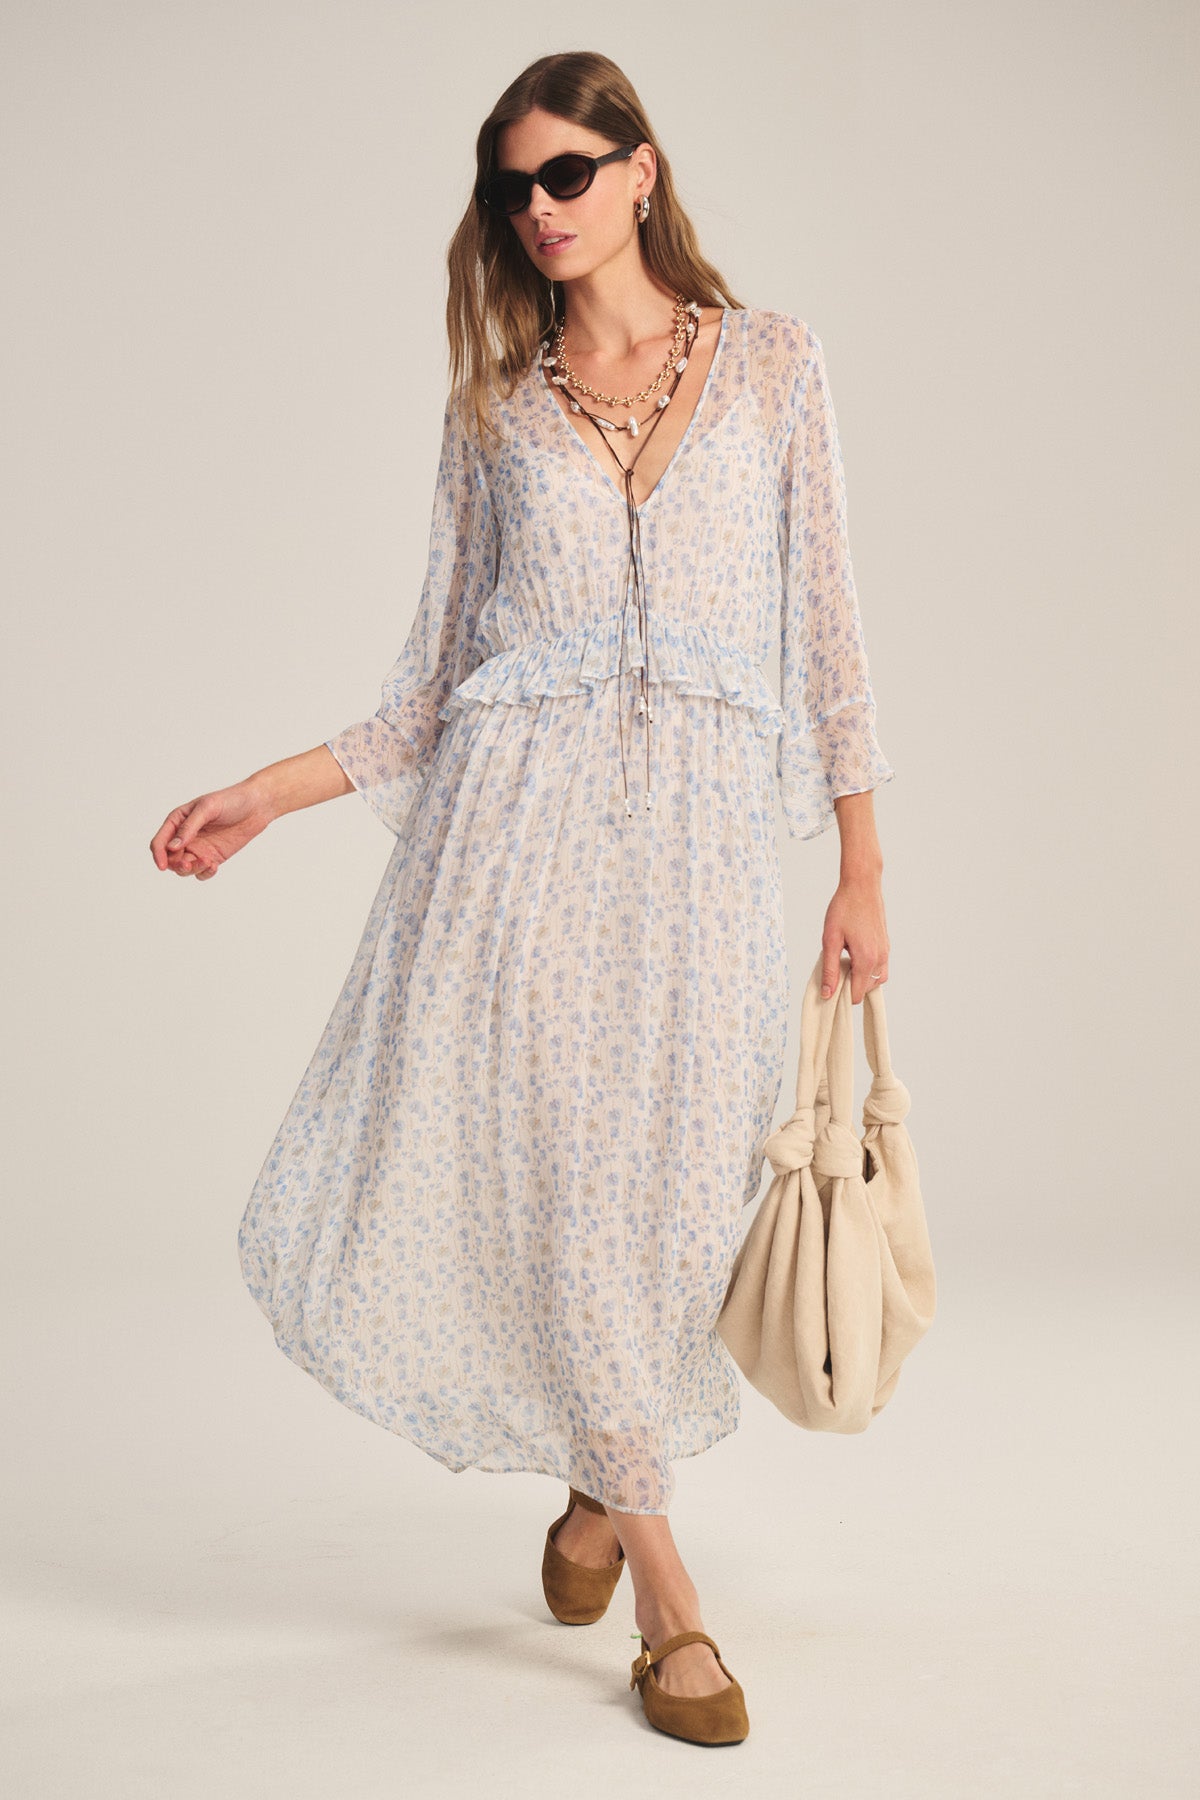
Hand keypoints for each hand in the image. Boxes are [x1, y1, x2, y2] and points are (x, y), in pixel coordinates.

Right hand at [149, 778, 272, 880]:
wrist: (257, 806)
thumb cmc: (231, 800)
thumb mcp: (207, 809)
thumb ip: (189, 827)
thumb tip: (173, 847)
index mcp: (177, 821)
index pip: (160, 842)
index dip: (158, 855)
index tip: (162, 865)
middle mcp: (185, 836)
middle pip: (170, 859)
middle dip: (176, 865)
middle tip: (188, 864)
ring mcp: (199, 848)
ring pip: (185, 867)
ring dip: (191, 869)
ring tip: (208, 862)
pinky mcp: (213, 857)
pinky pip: (201, 872)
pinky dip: (204, 872)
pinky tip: (214, 865)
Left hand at [821, 870, 889, 1002]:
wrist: (862, 886)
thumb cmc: (844, 908)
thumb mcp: (830, 939)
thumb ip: (829, 969)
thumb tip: (827, 993)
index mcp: (866, 959)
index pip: (857, 994)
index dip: (842, 995)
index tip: (830, 983)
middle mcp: (880, 958)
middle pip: (867, 989)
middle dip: (851, 985)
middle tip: (835, 968)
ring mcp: (885, 951)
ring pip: (876, 979)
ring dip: (861, 978)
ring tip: (845, 962)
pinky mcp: (886, 945)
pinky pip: (880, 967)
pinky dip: (868, 968)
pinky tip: (854, 954)